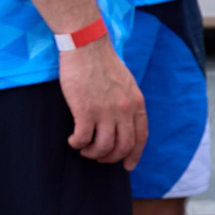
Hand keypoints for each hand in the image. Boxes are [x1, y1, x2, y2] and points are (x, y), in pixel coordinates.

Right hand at [59, 38, 146, 168]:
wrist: (87, 48)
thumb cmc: (103, 65)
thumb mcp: (126, 84)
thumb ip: (128, 103)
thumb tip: (124, 123)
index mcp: (136, 103)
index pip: (141, 136)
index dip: (134, 155)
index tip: (127, 166)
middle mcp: (124, 110)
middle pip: (123, 146)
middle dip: (110, 158)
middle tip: (98, 157)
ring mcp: (106, 111)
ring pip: (103, 147)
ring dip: (92, 153)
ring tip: (84, 148)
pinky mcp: (85, 111)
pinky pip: (82, 139)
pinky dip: (77, 144)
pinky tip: (73, 140)